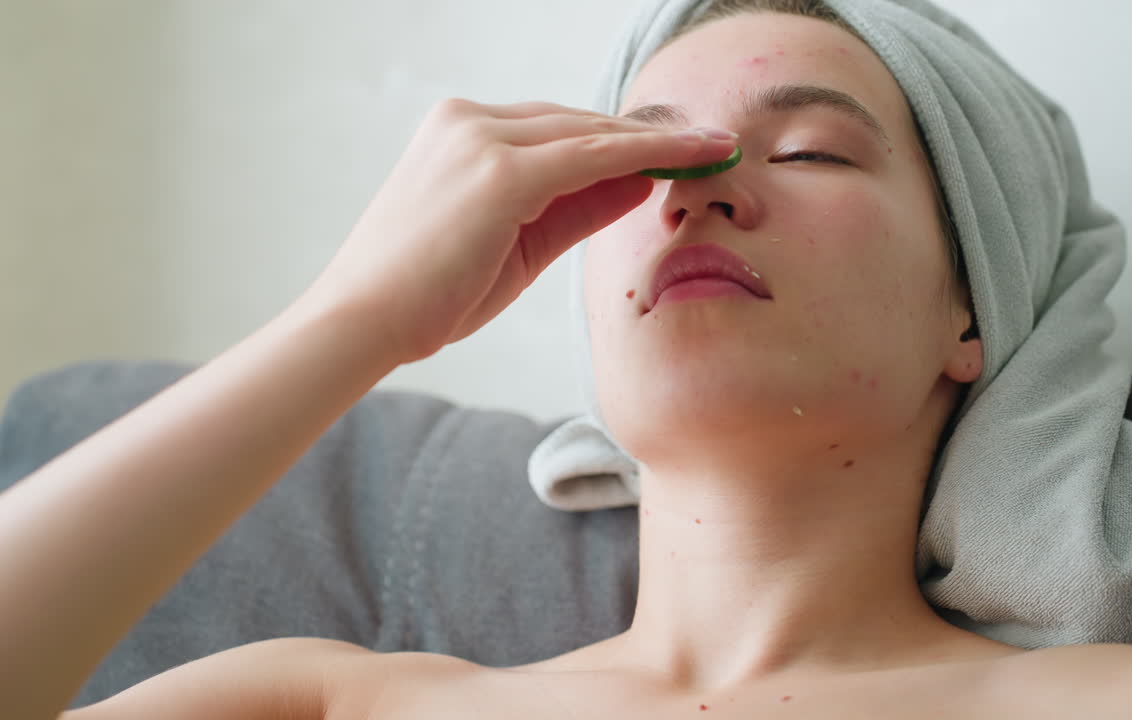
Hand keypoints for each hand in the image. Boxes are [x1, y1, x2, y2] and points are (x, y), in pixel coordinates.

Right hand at [300, 98, 738, 365]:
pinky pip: (592, 156)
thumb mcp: (515, 245)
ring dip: (659, 139)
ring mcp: (480, 139)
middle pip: (579, 122)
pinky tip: (690, 155)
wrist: (361, 323)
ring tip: (716, 146)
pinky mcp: (499, 170)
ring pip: (591, 133)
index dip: (619, 140)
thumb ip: (576, 209)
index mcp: (460, 134)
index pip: (557, 130)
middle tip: (710, 142)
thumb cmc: (427, 295)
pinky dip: (646, 153)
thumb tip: (639, 182)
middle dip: (648, 134)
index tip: (672, 147)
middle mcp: (467, 121)